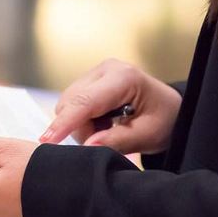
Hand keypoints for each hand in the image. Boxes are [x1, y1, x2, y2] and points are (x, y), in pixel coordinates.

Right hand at [39, 59, 180, 153]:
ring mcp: (94, 74)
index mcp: (123, 77)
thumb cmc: (164, 120)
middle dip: (80, 129)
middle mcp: (105, 70)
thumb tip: (88, 146)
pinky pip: (70, 105)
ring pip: (67, 106)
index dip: (64, 123)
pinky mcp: (88, 82)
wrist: (170, 109)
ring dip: (80, 126)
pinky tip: (102, 122)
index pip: (85, 101)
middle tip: (106, 140)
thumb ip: (118, 141)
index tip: (47, 141)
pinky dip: (81, 120)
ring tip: (107, 130)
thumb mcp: (148, 135)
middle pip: (70, 104)